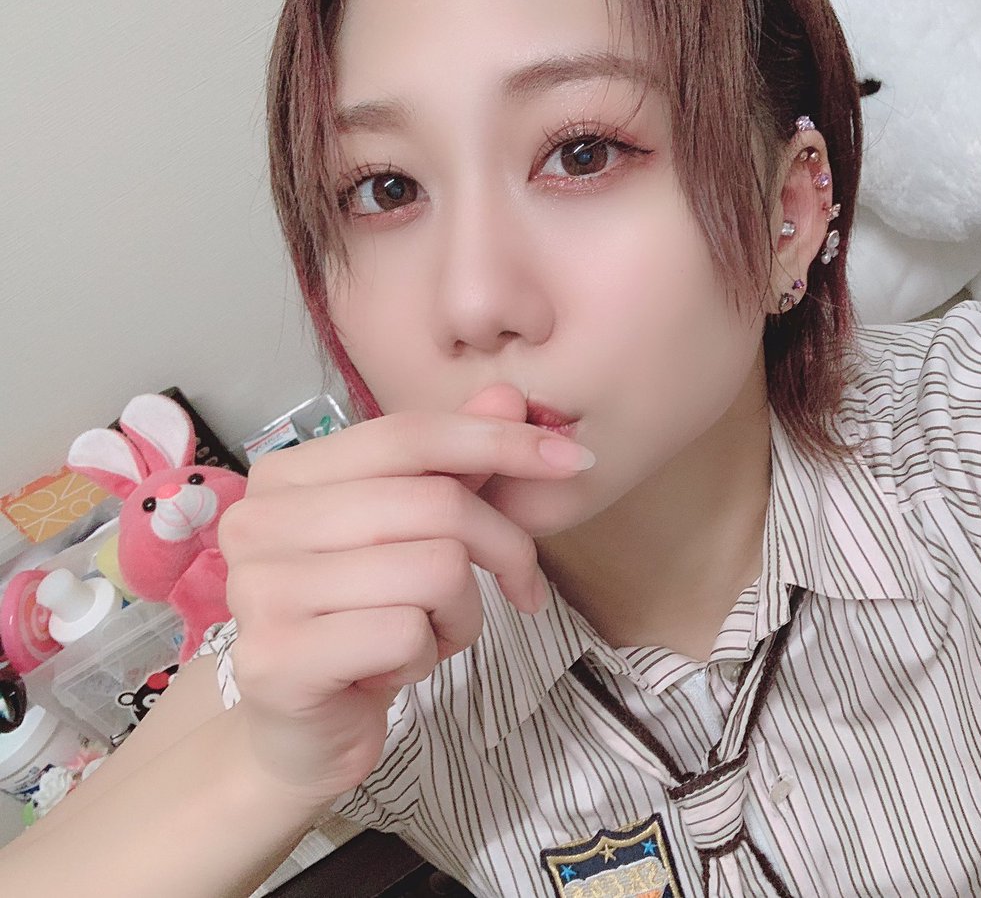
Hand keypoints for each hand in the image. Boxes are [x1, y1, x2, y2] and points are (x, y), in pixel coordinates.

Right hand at [216, 384, 592, 804]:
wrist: (303, 733)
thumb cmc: (363, 625)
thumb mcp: (415, 537)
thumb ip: (454, 467)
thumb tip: (507, 396)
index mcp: (287, 476)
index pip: (408, 434)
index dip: (499, 441)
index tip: (572, 461)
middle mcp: (259, 521)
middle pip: (435, 503)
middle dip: (504, 549)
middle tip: (518, 588)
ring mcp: (260, 590)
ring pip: (436, 570)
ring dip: (462, 615)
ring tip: (430, 636)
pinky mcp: (277, 659)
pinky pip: (407, 634)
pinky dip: (427, 657)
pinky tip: (395, 671)